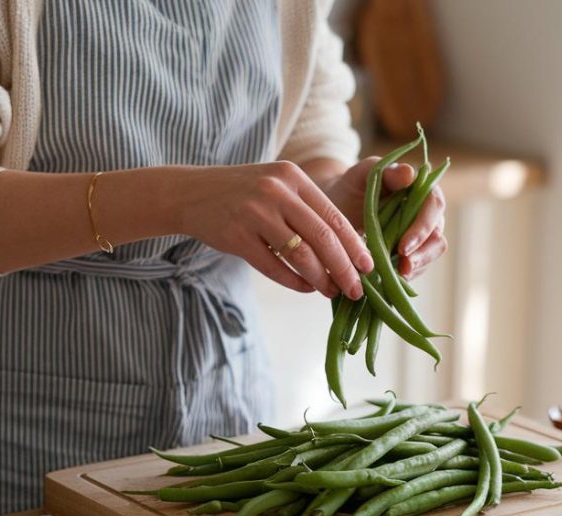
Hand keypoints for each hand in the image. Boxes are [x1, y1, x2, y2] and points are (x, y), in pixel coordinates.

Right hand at [173, 162, 373, 298]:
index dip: (355, 245)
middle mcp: (276, 191)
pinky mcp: (236, 236)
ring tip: (332, 292)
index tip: (370, 267)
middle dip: (344, 268)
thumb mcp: (277, 186)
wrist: (191, 193)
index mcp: (293, 177)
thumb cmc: (243, 194)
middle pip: (323, 237)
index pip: (334, 215)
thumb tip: (346, 249)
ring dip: (320, 279)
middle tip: (356, 290)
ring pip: (300, 254)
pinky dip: (293, 282)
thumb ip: (307, 210)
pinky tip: (305, 288)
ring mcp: (255, 213)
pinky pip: (273, 267)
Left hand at [319, 157, 447, 279]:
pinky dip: (405, 276)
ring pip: (431, 255)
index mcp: (421, 190)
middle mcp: (426, 215)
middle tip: (403, 268)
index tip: (404, 246)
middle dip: (423, 254)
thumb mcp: (363, 175)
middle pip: (437, 236)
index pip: (434, 206)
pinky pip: (416, 269)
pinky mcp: (410, 256)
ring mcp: (420, 237)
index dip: (423, 227)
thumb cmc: (351, 187)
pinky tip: (390, 281)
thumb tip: (410, 173)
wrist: (336, 209)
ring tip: (398, 277)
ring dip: (417, 267)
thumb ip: (386, 173)